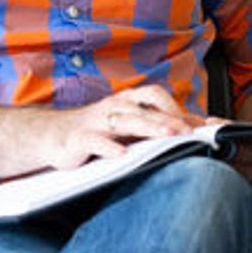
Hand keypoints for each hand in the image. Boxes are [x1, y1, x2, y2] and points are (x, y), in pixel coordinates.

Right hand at [32, 85, 202, 170]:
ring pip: (125, 120)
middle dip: (168, 118)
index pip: (156, 97)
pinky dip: (110, 147)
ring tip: (167, 136)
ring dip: (148, 127)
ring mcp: (96, 120)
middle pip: (144, 107)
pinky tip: (122, 155)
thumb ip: (154, 127)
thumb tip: (193, 129)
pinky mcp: (79, 138)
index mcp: (126, 101)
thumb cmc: (95, 131)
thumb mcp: (126, 126)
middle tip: (188, 131)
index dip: (177, 108)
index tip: (200, 125)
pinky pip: (95, 140)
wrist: (51, 135)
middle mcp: (113, 106)